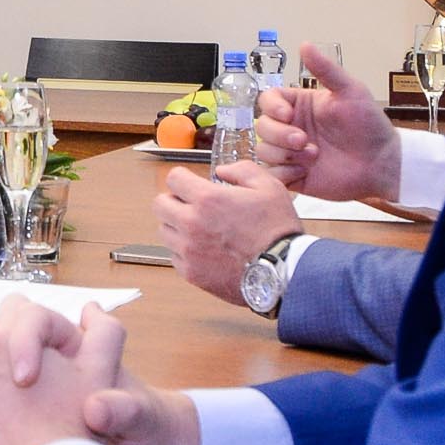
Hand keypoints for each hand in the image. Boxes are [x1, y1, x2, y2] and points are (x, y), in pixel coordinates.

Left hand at [158, 161, 300, 307]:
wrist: (285, 272)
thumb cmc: (278, 230)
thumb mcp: (269, 187)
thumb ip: (242, 170)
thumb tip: (222, 171)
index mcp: (207, 200)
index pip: (173, 178)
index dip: (183, 178)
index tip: (190, 183)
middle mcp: (191, 224)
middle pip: (160, 204)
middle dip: (174, 200)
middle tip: (190, 205)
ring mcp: (188, 250)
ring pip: (165, 230)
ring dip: (177, 226)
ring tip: (199, 229)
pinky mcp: (191, 273)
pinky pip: (175, 256)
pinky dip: (184, 251)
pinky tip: (204, 250)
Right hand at [253, 43, 401, 199]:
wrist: (383, 163)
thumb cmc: (370, 125)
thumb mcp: (350, 91)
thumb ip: (326, 70)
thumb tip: (305, 44)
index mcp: (299, 106)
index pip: (267, 101)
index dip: (272, 107)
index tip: (287, 114)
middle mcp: (290, 128)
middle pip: (261, 126)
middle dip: (279, 134)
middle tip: (303, 140)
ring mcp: (291, 153)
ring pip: (263, 151)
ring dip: (283, 155)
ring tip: (312, 157)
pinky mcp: (294, 177)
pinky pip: (272, 176)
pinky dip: (284, 174)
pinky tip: (304, 173)